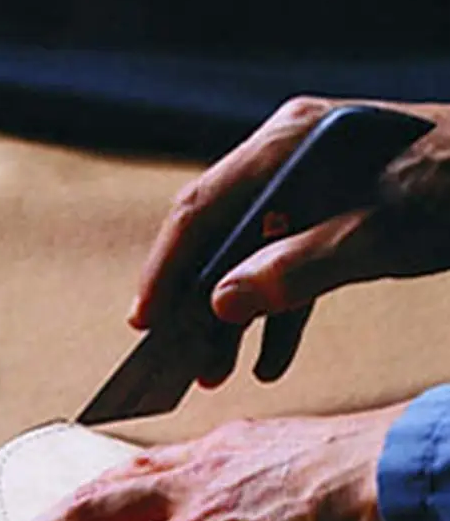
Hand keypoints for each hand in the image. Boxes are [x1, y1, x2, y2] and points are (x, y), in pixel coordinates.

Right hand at [129, 96, 449, 385]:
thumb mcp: (376, 233)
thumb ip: (296, 268)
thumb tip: (221, 305)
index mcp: (285, 147)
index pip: (199, 210)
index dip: (164, 270)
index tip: (144, 323)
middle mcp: (284, 163)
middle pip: (215, 239)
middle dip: (195, 305)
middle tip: (178, 359)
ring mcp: (306, 188)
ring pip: (247, 260)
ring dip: (231, 319)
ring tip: (216, 372)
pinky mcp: (329, 215)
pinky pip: (286, 269)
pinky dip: (277, 316)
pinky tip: (270, 362)